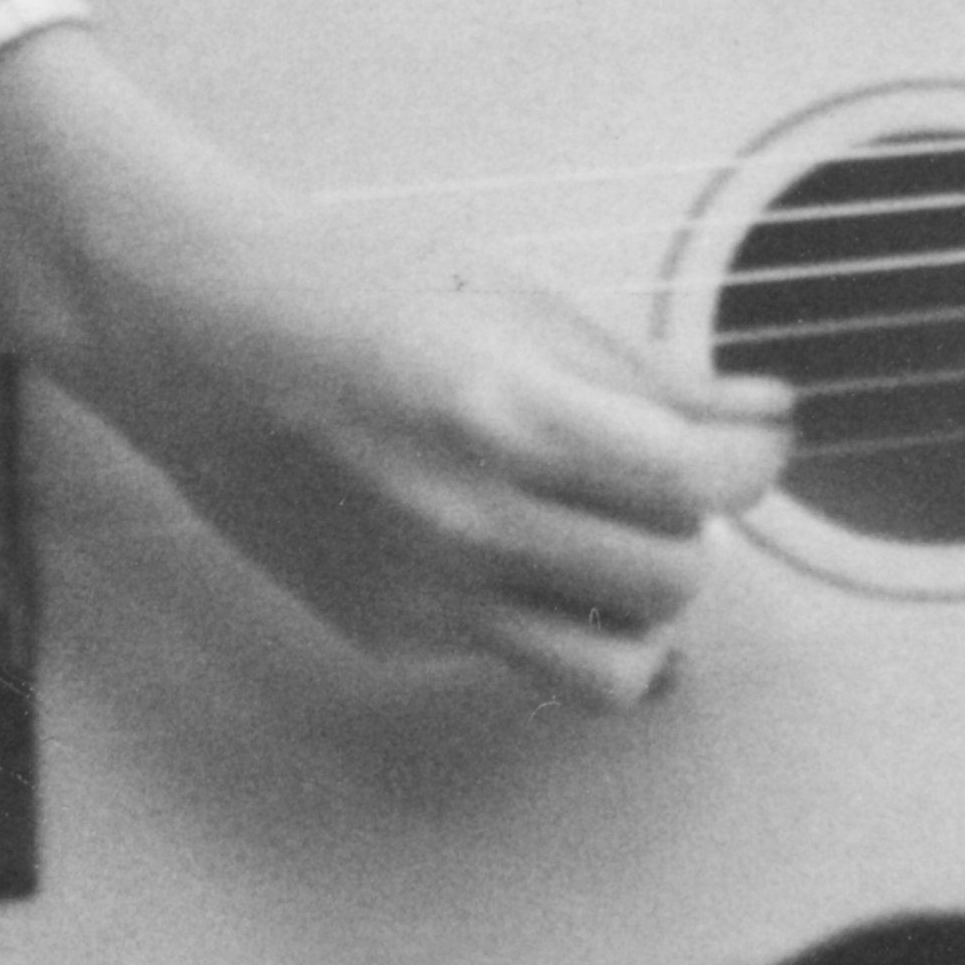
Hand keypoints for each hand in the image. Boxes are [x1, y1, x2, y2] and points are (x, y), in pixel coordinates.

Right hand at [90, 195, 798, 709]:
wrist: (198, 337)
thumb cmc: (357, 294)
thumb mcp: (515, 304)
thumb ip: (650, 376)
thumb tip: (765, 417)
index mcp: (508, 414)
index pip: (696, 485)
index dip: (752, 466)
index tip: (750, 445)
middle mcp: (466, 519)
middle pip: (674, 578)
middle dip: (694, 529)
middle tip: (662, 481)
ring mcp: (423, 592)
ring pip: (617, 670)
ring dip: (641, 609)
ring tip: (611, 545)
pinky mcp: (388, 634)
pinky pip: (523, 660)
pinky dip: (551, 614)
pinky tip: (516, 548)